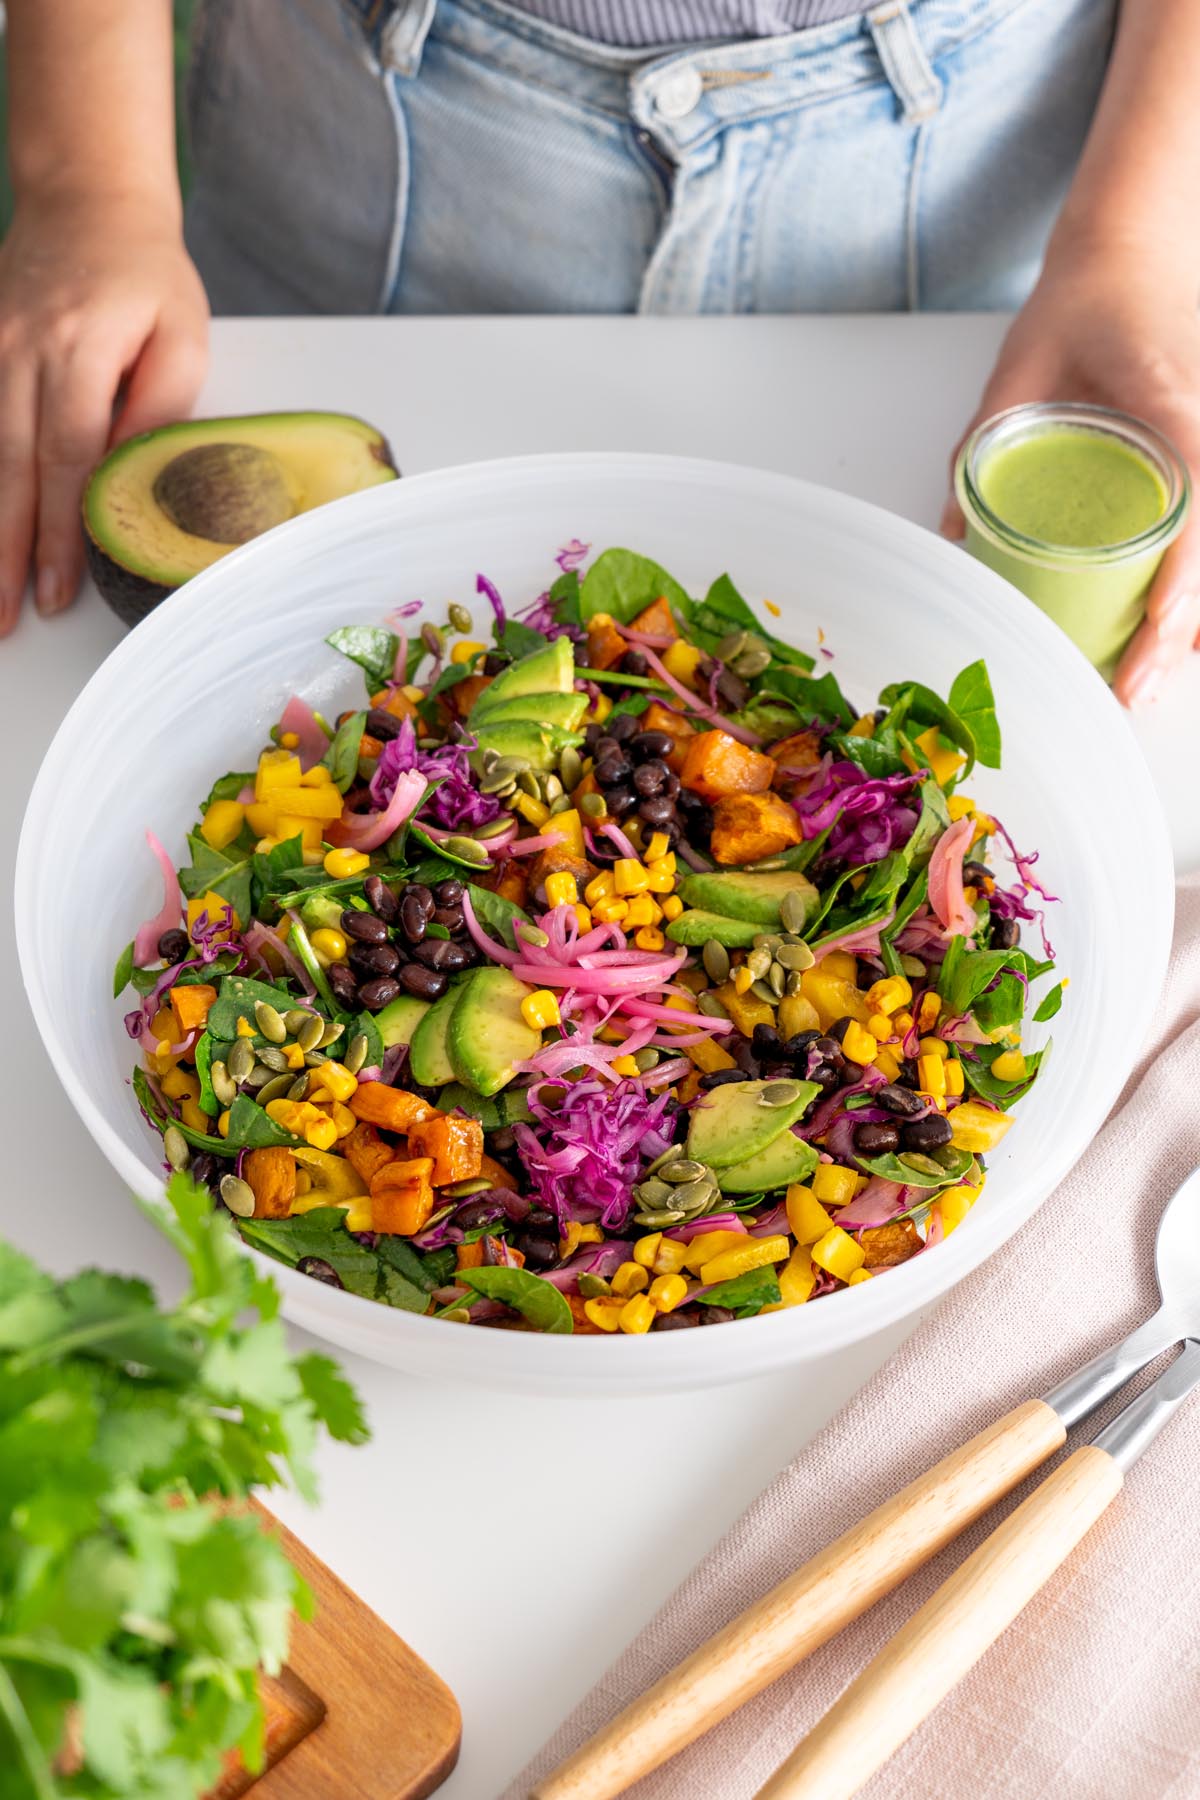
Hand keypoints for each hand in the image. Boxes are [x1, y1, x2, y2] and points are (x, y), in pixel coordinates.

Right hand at [0, 191, 208, 633]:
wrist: (85, 196)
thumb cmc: (145, 273)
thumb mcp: (182, 332)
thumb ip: (162, 404)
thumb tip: (138, 478)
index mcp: (80, 348)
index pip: (69, 459)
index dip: (61, 531)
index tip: (57, 589)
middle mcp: (21, 349)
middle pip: (12, 468)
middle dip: (8, 550)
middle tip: (5, 617)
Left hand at [941, 248, 1199, 706]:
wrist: (1130, 256)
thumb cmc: (1081, 308)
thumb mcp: (1018, 372)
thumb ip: (980, 449)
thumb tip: (949, 531)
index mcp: (1175, 416)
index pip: (1195, 519)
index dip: (1178, 591)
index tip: (1152, 640)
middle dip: (1177, 636)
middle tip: (1131, 692)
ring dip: (1187, 628)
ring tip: (1145, 684)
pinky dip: (1187, 593)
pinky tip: (1168, 642)